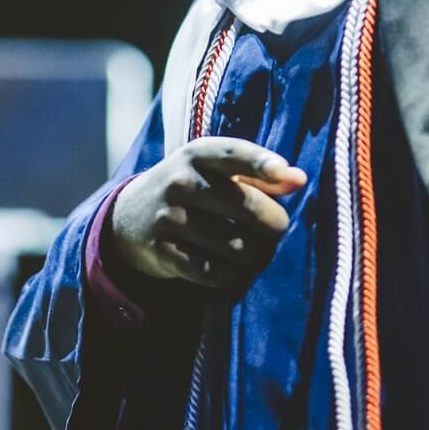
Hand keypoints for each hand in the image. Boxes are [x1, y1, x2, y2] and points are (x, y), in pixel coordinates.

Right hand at [110, 137, 306, 288]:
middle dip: (274, 224)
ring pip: (237, 245)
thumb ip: (260, 175)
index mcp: (198, 154)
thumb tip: (299, 180)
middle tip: (276, 230)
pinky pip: (216, 273)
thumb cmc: (192, 189)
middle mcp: (181, 182)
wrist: (129, 217)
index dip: (260, 162)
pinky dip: (236, 276)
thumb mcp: (217, 172)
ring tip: (260, 251)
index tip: (283, 171)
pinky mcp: (164, 254)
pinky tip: (239, 270)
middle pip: (247, 207)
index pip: (233, 154)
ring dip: (258, 255)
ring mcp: (169, 219)